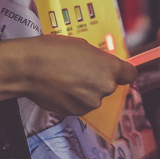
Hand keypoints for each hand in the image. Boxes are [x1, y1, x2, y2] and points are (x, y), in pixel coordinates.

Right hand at [16, 35, 136, 116]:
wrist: (29, 68)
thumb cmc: (53, 51)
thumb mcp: (82, 46)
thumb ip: (98, 59)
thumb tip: (101, 66)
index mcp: (110, 67)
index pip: (130, 74)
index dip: (122, 72)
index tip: (116, 70)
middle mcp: (105, 87)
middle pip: (109, 85)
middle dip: (98, 79)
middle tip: (79, 70)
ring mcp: (91, 102)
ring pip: (94, 96)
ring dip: (85, 90)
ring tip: (66, 78)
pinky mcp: (77, 112)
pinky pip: (81, 104)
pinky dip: (73, 99)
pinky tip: (60, 88)